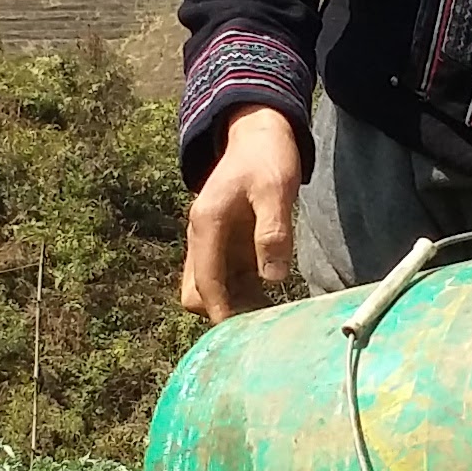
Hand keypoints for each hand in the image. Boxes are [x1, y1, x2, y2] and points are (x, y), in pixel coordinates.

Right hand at [179, 105, 302, 318]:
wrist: (258, 132)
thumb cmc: (267, 157)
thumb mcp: (276, 189)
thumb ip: (273, 231)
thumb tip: (272, 278)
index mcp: (206, 224)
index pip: (204, 282)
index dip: (220, 312)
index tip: (240, 338)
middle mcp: (202, 237)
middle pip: (195, 293)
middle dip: (219, 312)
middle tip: (257, 326)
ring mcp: (213, 242)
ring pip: (209, 289)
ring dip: (232, 306)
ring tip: (267, 321)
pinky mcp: (227, 244)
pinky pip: (226, 279)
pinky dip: (242, 295)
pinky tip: (270, 302)